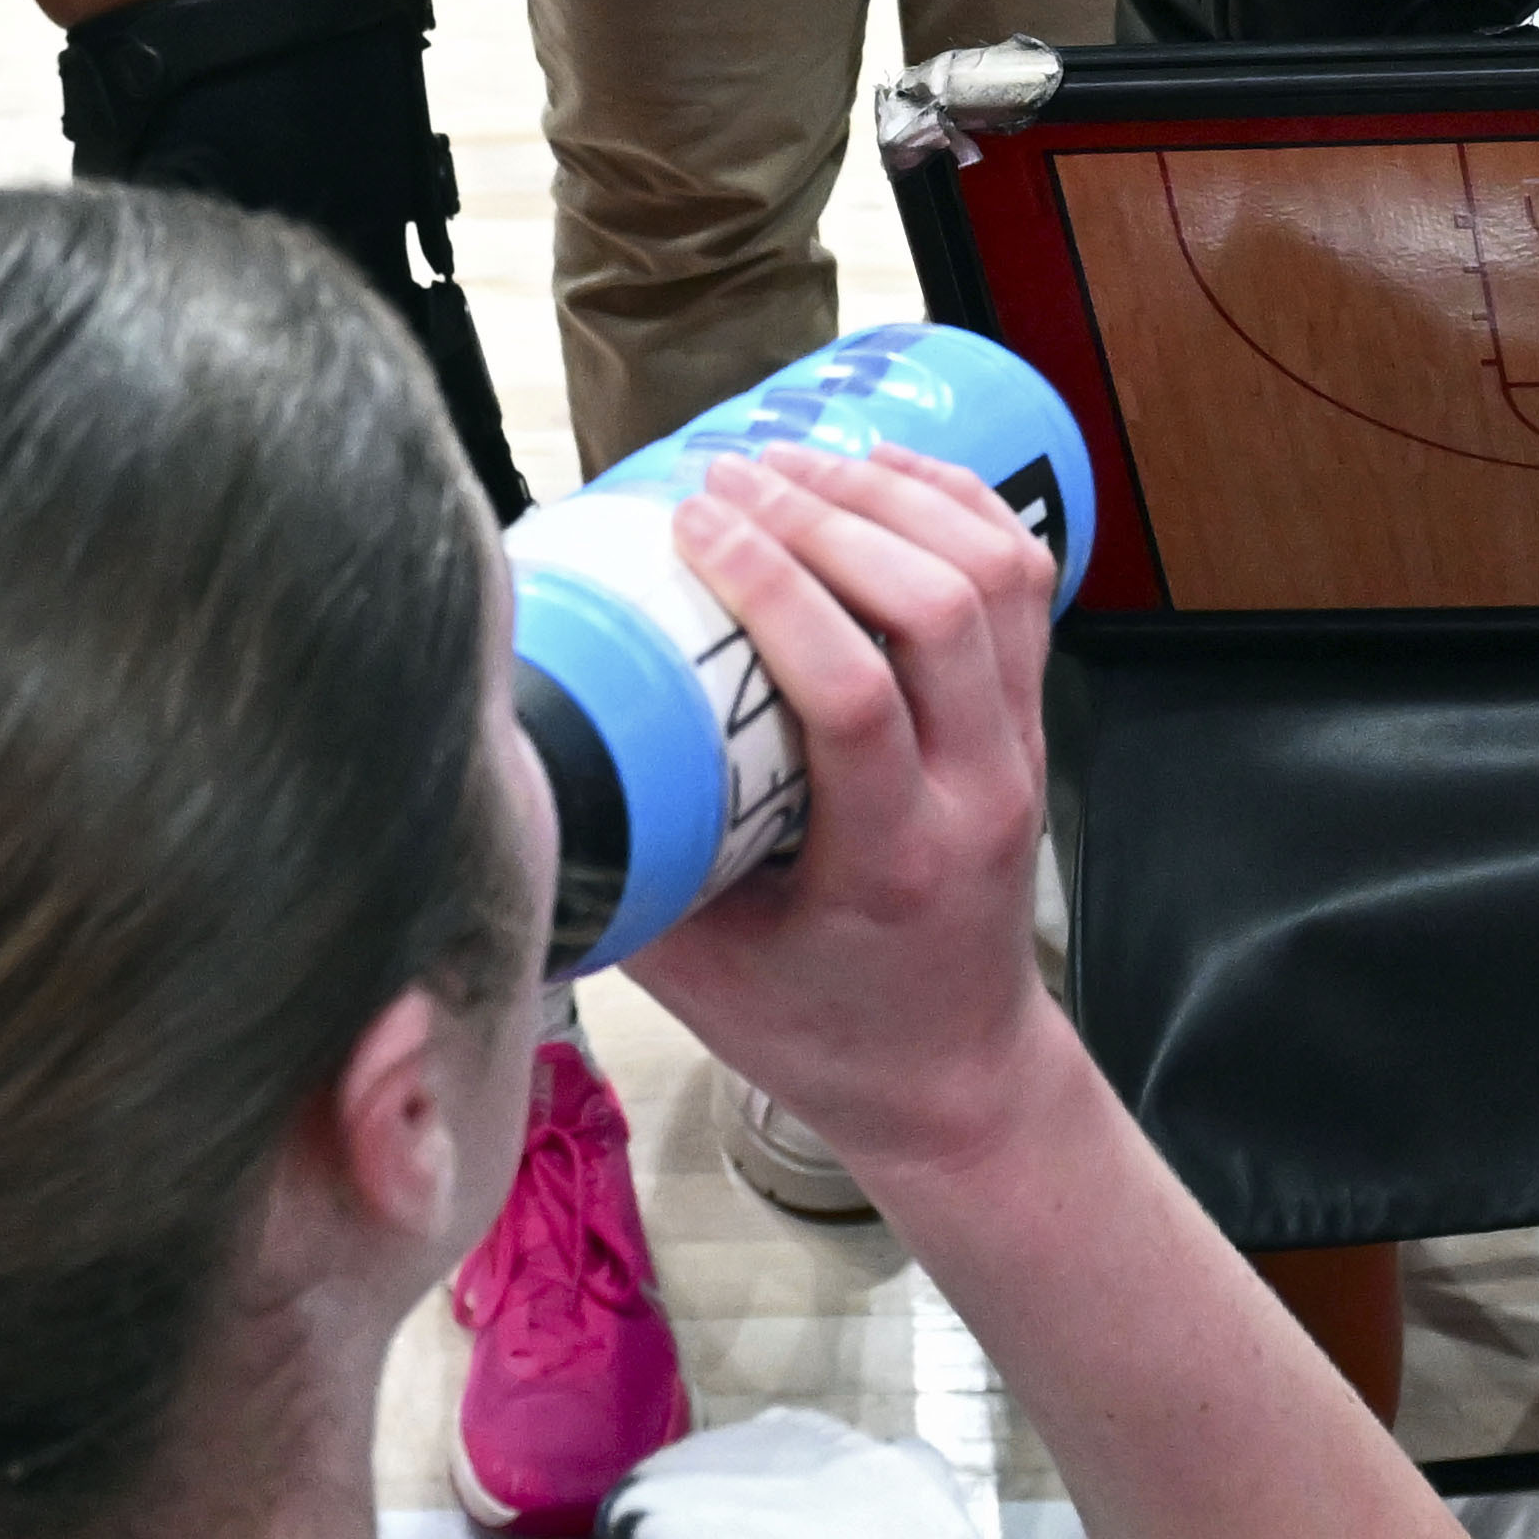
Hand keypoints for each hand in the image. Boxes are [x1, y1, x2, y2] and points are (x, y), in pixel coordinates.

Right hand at [615, 440, 1072, 1193]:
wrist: (955, 1075)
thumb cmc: (818, 1031)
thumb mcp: (699, 973)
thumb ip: (623, 862)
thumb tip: (508, 757)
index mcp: (893, 864)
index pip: (853, 696)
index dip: (775, 589)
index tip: (691, 526)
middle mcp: (978, 793)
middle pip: (937, 609)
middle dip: (826, 517)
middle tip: (728, 482)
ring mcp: (1020, 749)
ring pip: (996, 577)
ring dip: (895, 497)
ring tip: (792, 463)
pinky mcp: (1029, 721)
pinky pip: (1021, 581)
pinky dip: (957, 507)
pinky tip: (880, 470)